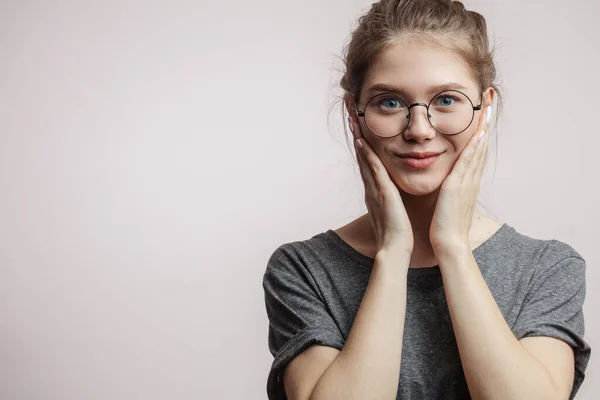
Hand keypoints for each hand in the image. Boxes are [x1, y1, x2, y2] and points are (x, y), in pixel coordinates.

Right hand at [349, 117, 413, 254]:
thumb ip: (392, 198)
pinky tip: (362, 141)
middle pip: (361, 153)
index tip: (358, 122)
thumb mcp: (394, 210)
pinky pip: (372, 170)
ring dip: (357, 136)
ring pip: (363, 157)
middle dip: (355, 131)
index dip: (362, 140)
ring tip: (352, 117)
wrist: (395, 249)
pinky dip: (366, 155)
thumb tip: (394, 191)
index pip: (367, 160)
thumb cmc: (398, 232)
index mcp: (375, 189)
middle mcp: (371, 186)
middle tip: (350, 111)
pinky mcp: (381, 193)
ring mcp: (374, 188)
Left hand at [430, 112, 489, 253]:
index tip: (482, 114)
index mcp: (467, 182)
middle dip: (485, 123)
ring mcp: (467, 182)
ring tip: (488, 107)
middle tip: (490, 101)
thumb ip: (450, 192)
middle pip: (481, 145)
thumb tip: (449, 185)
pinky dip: (475, 147)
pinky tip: (478, 132)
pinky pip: (469, 162)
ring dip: (483, 127)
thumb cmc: (446, 227)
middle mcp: (471, 179)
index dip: (480, 132)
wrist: (449, 244)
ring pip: (478, 149)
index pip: (476, 152)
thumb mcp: (449, 203)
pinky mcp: (458, 187)